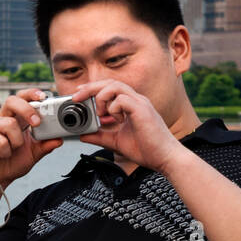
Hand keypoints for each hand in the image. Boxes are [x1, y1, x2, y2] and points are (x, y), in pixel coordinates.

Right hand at [0, 87, 62, 189]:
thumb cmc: (12, 163)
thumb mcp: (33, 154)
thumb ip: (45, 146)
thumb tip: (59, 139)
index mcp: (15, 119)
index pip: (22, 98)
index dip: (31, 94)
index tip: (44, 97)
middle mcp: (2, 119)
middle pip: (12, 101)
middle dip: (26, 109)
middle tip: (36, 123)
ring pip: (9, 124)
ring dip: (17, 141)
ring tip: (13, 150)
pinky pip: (0, 140)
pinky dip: (6, 151)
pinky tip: (3, 155)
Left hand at [69, 80, 189, 173]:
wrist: (164, 158)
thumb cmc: (147, 149)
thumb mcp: (115, 142)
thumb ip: (100, 136)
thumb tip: (83, 135)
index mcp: (130, 105)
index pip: (109, 88)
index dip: (92, 89)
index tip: (78, 95)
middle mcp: (135, 100)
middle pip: (110, 82)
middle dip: (90, 88)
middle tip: (76, 97)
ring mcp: (140, 103)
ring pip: (115, 86)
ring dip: (101, 97)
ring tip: (99, 113)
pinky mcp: (142, 110)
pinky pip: (122, 99)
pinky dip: (113, 108)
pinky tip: (116, 120)